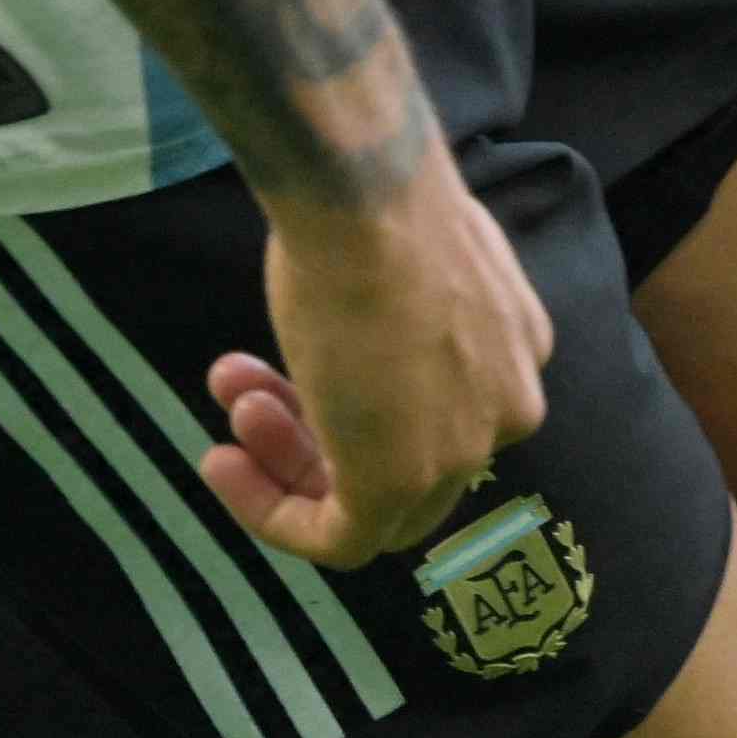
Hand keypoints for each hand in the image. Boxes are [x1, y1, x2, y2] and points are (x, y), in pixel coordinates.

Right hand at [207, 153, 553, 565]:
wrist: (363, 199)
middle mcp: (504, 407)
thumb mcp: (401, 254)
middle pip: (408, 457)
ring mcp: (458, 451)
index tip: (292, 364)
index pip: (440, 408)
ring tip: (227, 396)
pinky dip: (274, 513)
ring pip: (373, 499)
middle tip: (244, 388)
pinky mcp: (398, 486)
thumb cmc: (370, 203)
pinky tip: (221, 466)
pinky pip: (340, 537)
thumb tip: (361, 295)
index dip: (356, 392)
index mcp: (515, 346)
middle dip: (312, 427)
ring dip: (282, 458)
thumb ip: (399, 297)